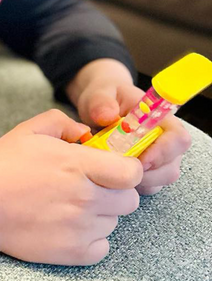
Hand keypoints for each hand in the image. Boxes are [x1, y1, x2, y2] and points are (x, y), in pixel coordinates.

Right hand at [0, 109, 142, 265]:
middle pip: (129, 200)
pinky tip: (68, 225)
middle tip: (89, 187)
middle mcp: (85, 198)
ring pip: (113, 222)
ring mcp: (80, 228)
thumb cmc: (1, 166)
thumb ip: (62, 123)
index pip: (132, 173)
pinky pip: (102, 246)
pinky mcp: (74, 252)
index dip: (126, 169)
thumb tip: (86, 133)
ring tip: (69, 205)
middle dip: (114, 191)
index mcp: (77, 166)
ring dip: (99, 214)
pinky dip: (91, 238)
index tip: (111, 169)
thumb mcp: (28, 131)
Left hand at [71, 60, 192, 195]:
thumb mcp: (100, 92)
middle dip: (145, 173)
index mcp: (161, 119)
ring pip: (159, 181)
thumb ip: (102, 102)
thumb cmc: (106, 96)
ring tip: (110, 165)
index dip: (163, 153)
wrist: (100, 103)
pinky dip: (129, 185)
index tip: (139, 159)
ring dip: (135, 180)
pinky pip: (145, 187)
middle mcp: (166, 142)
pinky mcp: (147, 172)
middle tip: (116, 166)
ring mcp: (158, 159)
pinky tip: (111, 172)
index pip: (179, 139)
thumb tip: (107, 115)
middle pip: (171, 167)